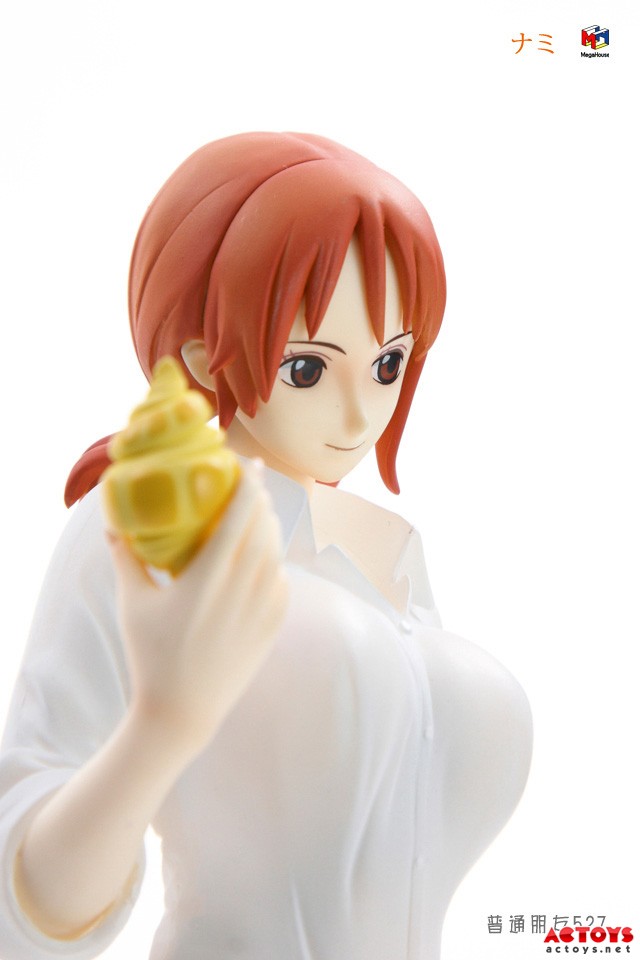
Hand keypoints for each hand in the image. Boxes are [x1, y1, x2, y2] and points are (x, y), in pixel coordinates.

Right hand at [108, 462, 287, 756]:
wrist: (183, 712)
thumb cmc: (151, 656)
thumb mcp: (132, 604)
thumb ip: (124, 558)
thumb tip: (110, 522)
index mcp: (210, 576)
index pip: (241, 515)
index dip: (248, 483)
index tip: (247, 462)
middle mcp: (244, 588)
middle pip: (265, 526)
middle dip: (260, 498)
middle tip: (248, 483)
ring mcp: (264, 607)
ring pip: (276, 550)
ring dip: (269, 525)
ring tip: (256, 513)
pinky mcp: (274, 625)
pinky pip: (281, 578)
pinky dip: (273, 559)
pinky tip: (261, 555)